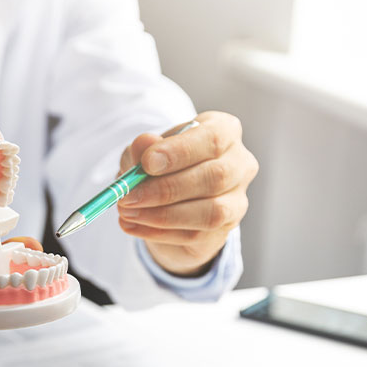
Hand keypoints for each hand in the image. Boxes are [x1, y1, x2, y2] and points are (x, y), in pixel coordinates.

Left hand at [117, 111, 257, 276]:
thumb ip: (143, 148)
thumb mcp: (145, 152)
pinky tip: (133, 225)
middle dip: (165, 189)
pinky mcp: (225, 229)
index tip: (147, 163)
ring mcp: (236, 199)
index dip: (179, 152)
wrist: (170, 201)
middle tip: (129, 196)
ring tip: (128, 212)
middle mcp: (239, 164)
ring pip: (210, 211)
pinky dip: (158, 232)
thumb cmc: (162, 167)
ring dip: (162, 215)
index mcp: (224, 131)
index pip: (213, 138)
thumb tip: (144, 143)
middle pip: (214, 177)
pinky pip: (194, 234)